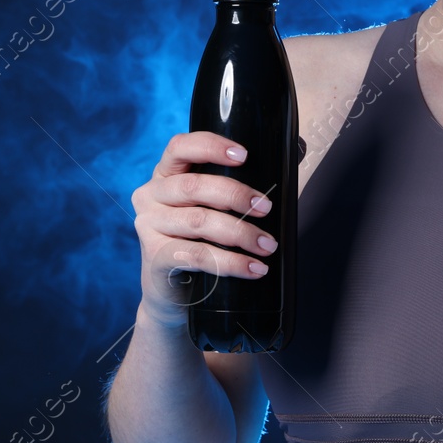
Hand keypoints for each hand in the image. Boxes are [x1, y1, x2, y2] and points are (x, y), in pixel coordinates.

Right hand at [130, 132, 278, 328]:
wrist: (173, 295)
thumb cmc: (201, 242)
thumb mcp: (213, 208)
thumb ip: (240, 182)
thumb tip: (294, 153)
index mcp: (166, 174)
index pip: (180, 147)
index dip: (211, 147)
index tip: (244, 156)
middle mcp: (151, 195)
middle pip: (194, 186)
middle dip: (236, 195)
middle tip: (266, 209)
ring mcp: (148, 227)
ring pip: (199, 222)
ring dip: (240, 233)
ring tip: (268, 246)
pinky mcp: (156, 257)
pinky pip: (197, 255)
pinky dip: (231, 262)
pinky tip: (253, 268)